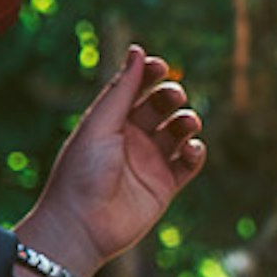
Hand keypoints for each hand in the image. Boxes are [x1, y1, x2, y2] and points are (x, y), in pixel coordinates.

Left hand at [28, 46, 205, 276]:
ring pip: (179, 132)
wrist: (81, 227)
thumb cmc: (82, 173)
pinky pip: (189, 163)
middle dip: (171, 96)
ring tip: (185, 125)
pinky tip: (190, 149)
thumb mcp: (100, 125)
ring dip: (187, 121)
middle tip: (172, 99)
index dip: (150, 73)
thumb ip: (121, 89)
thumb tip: (138, 50)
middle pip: (161, 106)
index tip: (159, 66)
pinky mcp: (164, 186)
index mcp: (110, 121)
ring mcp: (149, 162)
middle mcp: (131, 139)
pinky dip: (195, 151)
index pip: (136, 88)